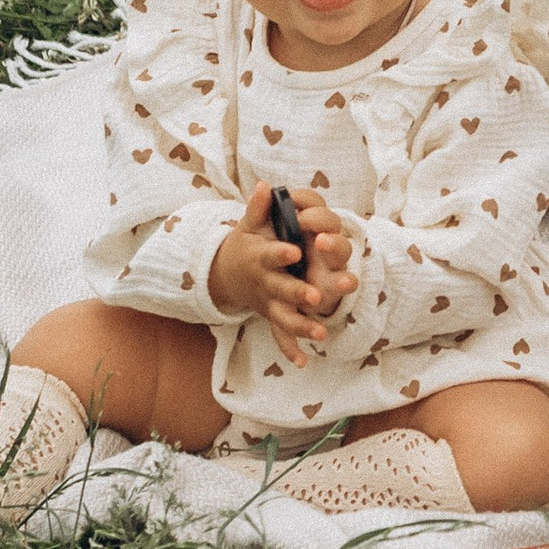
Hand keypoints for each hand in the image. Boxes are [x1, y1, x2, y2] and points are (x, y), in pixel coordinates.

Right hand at [208, 187, 357, 359]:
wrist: (227, 275)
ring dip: (302, 326)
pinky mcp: (272, 315)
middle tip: (316, 297)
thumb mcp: (248, 226)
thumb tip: (265, 186)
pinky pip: (281, 334)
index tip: (294, 251)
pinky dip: (290, 348)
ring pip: (285, 317)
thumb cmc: (245, 244)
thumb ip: (258, 209)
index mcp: (259, 258)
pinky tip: (304, 361)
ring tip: (321, 333)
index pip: (270, 255)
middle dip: (298, 294)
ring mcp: (268, 301)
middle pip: (281, 289)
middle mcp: (264, 282)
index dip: (280, 254)